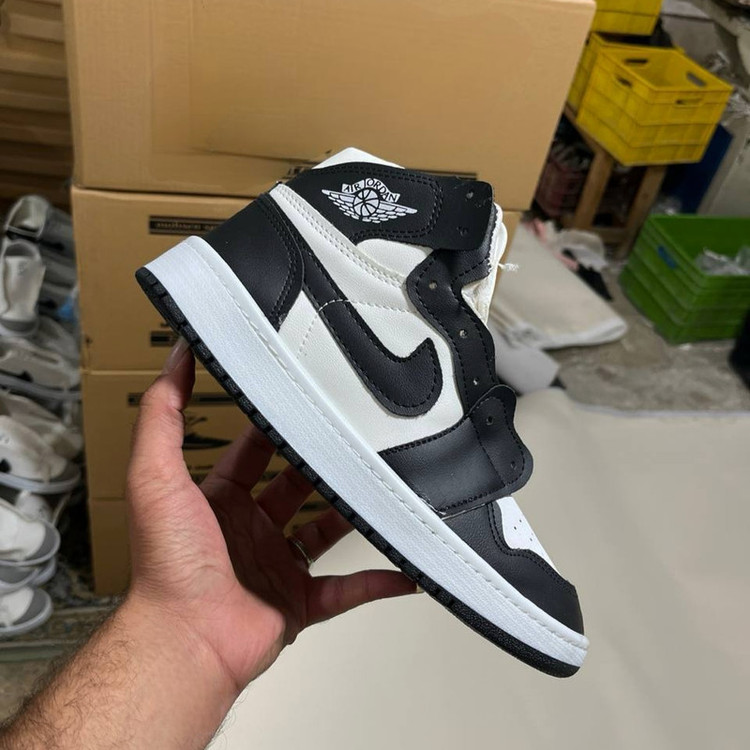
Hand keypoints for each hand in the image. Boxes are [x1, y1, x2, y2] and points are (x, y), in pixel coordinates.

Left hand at [125, 338, 415, 694]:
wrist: (184, 642)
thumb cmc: (166, 565)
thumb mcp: (155, 474)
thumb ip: (163, 414)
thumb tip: (175, 360)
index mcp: (217, 501)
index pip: (251, 451)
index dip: (274, 426)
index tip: (302, 401)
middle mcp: (247, 531)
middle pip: (296, 486)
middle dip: (322, 463)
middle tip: (352, 435)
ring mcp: (275, 567)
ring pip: (326, 532)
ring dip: (353, 512)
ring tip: (383, 486)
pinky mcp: (298, 604)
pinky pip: (347, 590)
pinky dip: (377, 581)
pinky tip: (402, 566)